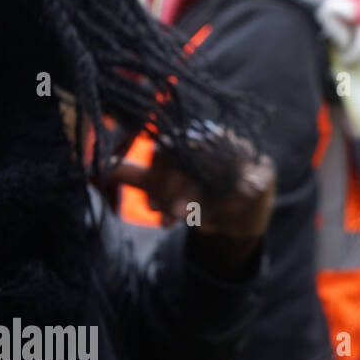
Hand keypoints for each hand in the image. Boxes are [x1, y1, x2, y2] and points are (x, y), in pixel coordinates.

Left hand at [110, 130, 275, 240]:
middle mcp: (218, 137)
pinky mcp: (264, 171)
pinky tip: (214, 223)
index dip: (160, 176)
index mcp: (190, 135)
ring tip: (190, 224)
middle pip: (196, 158)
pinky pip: (250, 184)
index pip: (172, 147)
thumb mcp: (161, 184)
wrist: (237, 210)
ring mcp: (244, 153)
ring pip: (221, 172)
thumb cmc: (194, 190)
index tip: (151, 206)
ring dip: (204, 201)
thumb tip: (95, 164)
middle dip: (180, 192)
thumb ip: (134, 174)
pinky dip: (231, 205)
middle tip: (168, 219)